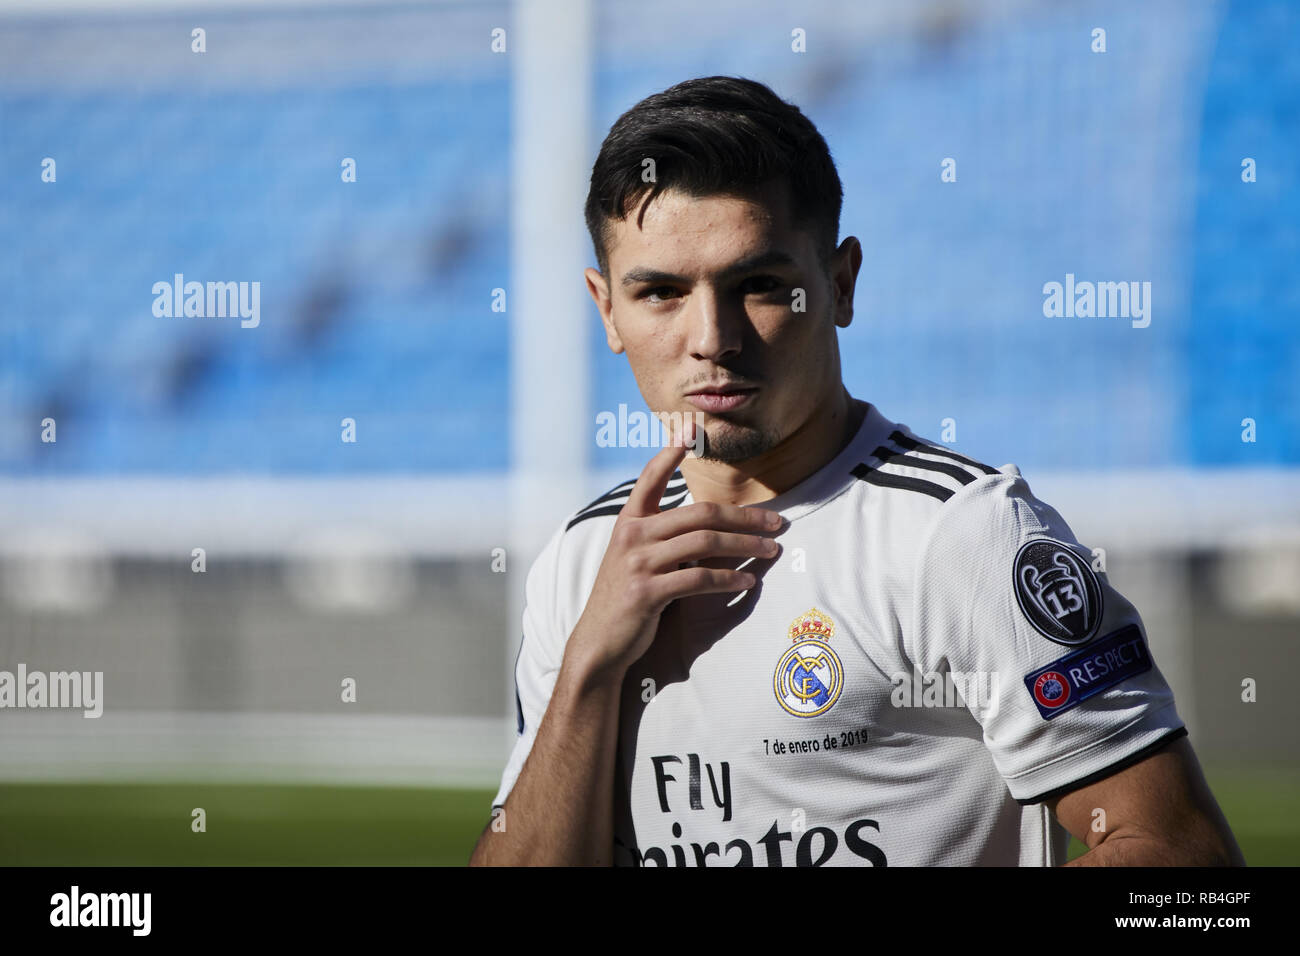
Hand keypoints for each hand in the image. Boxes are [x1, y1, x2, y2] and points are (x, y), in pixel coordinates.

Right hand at [567, 420, 781, 679]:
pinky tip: (747, 581)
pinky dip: (728, 579)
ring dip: (745, 547)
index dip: (668, 453)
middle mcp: (632, 535)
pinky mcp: (646, 592)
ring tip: (771, 550)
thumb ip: (663, 537)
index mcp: (628, 521)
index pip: (649, 478)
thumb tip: (712, 526)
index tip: (689, 429)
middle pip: (700, 513)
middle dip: (744, 517)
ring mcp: (638, 563)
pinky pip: (698, 578)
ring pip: (705, 543)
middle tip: (776, 522)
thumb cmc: (626, 598)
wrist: (600, 641)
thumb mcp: (636, 558)